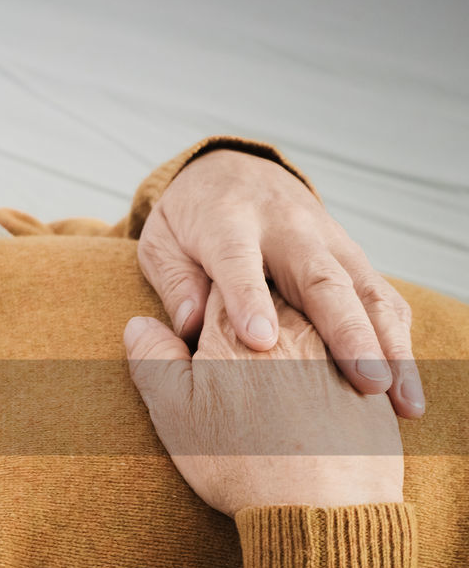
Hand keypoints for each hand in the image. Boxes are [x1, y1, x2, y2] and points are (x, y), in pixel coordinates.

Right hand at [122, 291, 402, 516]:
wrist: (320, 506)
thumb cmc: (238, 458)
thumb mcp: (173, 409)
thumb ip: (152, 357)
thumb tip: (139, 324)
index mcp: (236, 322)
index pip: (219, 278)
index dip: (207, 285)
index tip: (201, 304)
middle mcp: (292, 321)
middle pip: (274, 286)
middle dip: (259, 296)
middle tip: (242, 324)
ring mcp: (337, 346)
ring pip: (320, 311)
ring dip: (303, 321)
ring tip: (282, 355)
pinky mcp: (369, 377)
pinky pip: (359, 349)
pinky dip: (344, 353)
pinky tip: (330, 381)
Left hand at [138, 148, 424, 418]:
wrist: (232, 172)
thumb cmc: (188, 222)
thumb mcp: (162, 243)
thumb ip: (175, 281)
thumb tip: (188, 326)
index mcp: (229, 222)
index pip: (240, 261)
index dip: (248, 299)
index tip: (259, 342)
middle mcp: (286, 228)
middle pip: (320, 277)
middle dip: (346, 330)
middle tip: (363, 379)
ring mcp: (327, 239)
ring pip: (364, 289)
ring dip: (386, 342)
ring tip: (397, 394)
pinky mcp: (351, 255)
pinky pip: (382, 295)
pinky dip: (398, 338)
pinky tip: (404, 381)